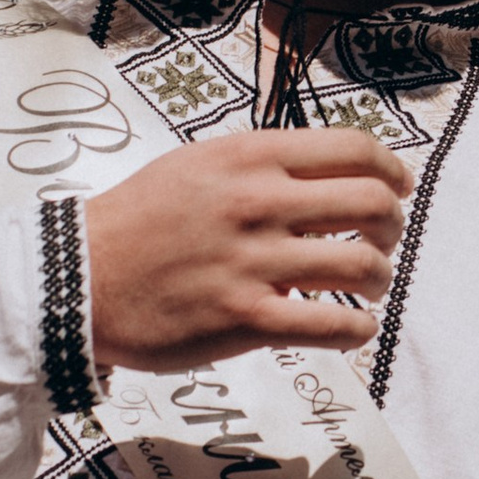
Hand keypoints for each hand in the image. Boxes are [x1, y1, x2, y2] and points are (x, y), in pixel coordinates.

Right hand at [84, 128, 410, 372]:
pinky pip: (333, 326)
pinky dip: (359, 330)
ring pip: (363, 266)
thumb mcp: (199, 164)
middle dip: (392, 225)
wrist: (80, 278)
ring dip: (379, 279)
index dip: (392, 170)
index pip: (354, 149)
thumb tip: (330, 174)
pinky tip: (354, 329)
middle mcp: (259, 203)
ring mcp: (255, 263)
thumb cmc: (141, 219)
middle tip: (383, 240)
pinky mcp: (246, 320)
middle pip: (372, 204)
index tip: (398, 187)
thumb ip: (264, 165)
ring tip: (368, 285)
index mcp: (251, 157)